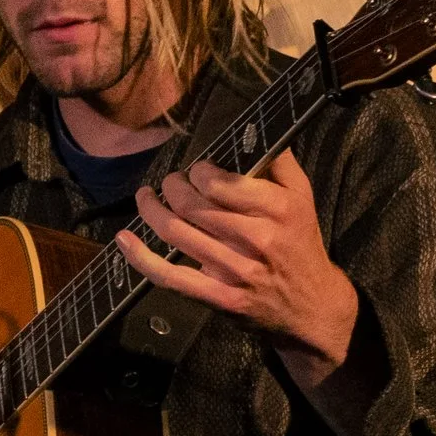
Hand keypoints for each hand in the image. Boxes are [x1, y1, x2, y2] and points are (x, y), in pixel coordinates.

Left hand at [119, 147, 358, 378]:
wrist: (311, 306)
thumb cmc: (300, 243)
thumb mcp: (303, 197)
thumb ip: (279, 162)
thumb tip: (252, 129)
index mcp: (276, 209)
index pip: (218, 182)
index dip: (198, 171)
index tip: (197, 171)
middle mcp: (256, 238)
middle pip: (192, 205)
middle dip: (172, 186)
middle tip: (170, 182)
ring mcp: (235, 270)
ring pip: (176, 233)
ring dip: (151, 210)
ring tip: (146, 197)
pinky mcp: (218, 297)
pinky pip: (170, 276)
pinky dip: (141, 257)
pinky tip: (124, 240)